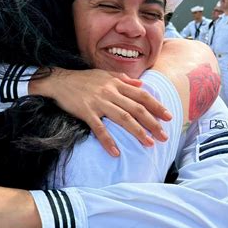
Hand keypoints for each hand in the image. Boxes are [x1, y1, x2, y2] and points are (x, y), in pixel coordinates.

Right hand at [30, 68, 170, 155]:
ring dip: (137, 132)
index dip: (156, 106)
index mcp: (116, 83)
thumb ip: (123, 79)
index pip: (141, 96)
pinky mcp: (86, 111)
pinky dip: (108, 141)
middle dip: (152, 123)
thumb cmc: (83, 79)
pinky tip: (116, 152)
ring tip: (148, 143)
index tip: (169, 117)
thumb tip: (141, 84)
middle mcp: (110, 92)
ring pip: (123, 118)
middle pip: (136, 109)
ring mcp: (98, 102)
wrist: (59, 80)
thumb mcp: (105, 74)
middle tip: (164, 136)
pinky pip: (99, 128)